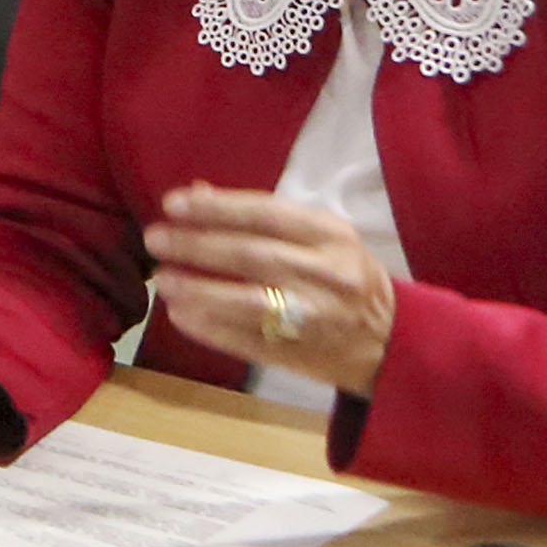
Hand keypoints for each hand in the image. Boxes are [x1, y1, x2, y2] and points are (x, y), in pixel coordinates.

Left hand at [145, 185, 394, 398]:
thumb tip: (197, 193)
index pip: (266, 214)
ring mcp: (314, 317)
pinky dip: (210, 328)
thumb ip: (262, 217)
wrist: (391, 342)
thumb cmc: (345, 277)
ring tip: (163, 280)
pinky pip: (246, 341)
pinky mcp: (301, 353)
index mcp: (332, 236)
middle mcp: (327, 274)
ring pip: (248, 301)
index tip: (172, 205)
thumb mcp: (319, 238)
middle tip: (155, 239)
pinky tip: (180, 315)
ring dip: (198, 290)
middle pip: (252, 256)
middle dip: (197, 246)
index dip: (216, 209)